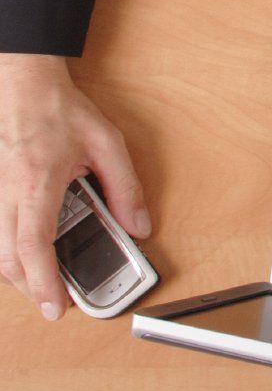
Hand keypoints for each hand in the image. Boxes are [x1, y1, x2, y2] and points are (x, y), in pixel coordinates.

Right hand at [0, 53, 149, 319]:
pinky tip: (30, 252)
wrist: (22, 83)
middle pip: (8, 259)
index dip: (44, 283)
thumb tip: (140, 226)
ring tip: (46, 283)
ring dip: (18, 271)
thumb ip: (126, 188)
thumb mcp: (106, 145)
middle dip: (31, 288)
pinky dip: (10, 250)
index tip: (57, 307)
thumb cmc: (60, 110)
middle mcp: (7, 194)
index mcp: (36, 185)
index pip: (34, 247)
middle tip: (55, 302)